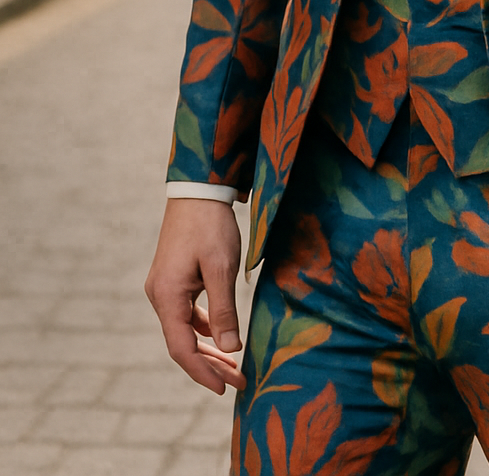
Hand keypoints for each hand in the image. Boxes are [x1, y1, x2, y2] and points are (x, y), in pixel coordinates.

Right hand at [145, 199, 245, 394]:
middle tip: (238, 382)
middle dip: (210, 366)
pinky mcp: (173, 279)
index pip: (182, 349)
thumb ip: (224, 310)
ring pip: (185, 330)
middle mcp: (160, 296)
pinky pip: (187, 314)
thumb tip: (231, 349)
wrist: (197, 190)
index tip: (225, 389)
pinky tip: (222, 336)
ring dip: (208, 349)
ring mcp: (165, 287)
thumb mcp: (221, 268)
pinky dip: (204, 328)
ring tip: (234, 366)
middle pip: (182, 343)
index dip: (203, 373)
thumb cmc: (210, 226)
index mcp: (167, 296)